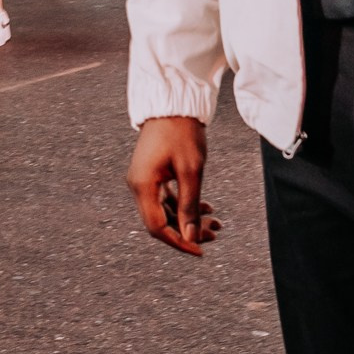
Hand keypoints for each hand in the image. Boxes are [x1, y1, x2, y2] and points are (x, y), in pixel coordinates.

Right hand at [126, 114, 219, 259]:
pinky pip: (166, 197)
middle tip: (215, 234)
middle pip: (161, 221)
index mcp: (142, 186)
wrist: (173, 103)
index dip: (178, 242)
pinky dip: (184, 204)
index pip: (157, 227)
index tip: (200, 250)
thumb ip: (190, 206)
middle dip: (187, 230)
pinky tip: (206, 207)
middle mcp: (138, 185)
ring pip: (166, 210)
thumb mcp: (191, 171)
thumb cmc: (182, 132)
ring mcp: (144, 179)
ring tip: (216, 221)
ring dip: (188, 218)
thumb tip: (191, 237)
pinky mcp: (152, 173)